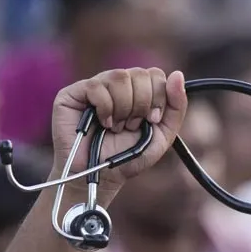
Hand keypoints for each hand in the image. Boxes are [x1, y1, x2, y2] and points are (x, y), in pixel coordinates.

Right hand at [51, 68, 187, 193]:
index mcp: (136, 90)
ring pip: (119, 77)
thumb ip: (176, 106)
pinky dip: (105, 108)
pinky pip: (96, 86)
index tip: (151, 120)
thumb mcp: (162, 135)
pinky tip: (102, 124)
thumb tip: (177, 74)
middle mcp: (115, 84)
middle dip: (141, 104)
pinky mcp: (72, 94)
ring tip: (116, 127)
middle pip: (139, 73)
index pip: (154, 74)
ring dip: (123, 108)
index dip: (157, 97)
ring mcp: (94, 86)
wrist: (101, 177)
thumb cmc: (129, 157)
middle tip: (132, 125)